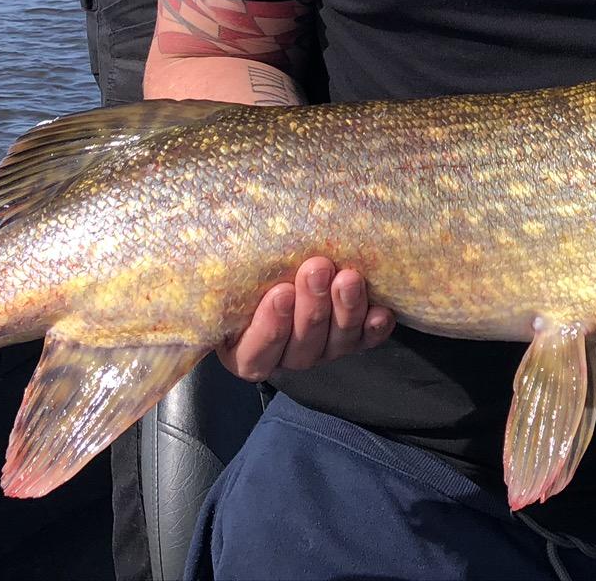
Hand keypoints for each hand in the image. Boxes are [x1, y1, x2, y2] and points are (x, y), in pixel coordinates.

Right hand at [217, 255, 395, 379]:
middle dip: (312, 307)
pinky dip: (374, 328)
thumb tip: (214, 237)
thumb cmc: (245, 274)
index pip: (256, 352)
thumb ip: (228, 272)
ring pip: (337, 342)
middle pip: (302, 346)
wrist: (281, 266)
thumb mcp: (229, 277)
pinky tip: (381, 311)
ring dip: (345, 310)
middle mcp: (285, 356)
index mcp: (244, 350)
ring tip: (349, 278)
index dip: (269, 327)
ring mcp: (322, 350)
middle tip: (317, 269)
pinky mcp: (351, 340)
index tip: (280, 293)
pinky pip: (366, 340)